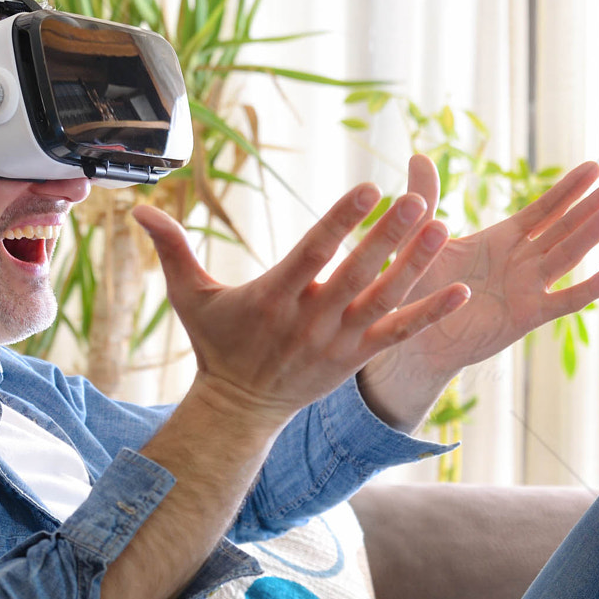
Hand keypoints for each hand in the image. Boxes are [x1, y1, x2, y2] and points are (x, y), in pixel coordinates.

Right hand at [133, 185, 469, 426]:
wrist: (240, 409)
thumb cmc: (216, 346)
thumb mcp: (189, 297)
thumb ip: (172, 249)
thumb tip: (137, 209)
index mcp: (274, 297)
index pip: (314, 251)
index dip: (343, 220)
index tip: (370, 188)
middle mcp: (310, 320)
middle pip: (357, 273)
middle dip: (389, 237)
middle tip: (419, 199)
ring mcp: (337, 342)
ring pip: (384, 299)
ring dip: (416, 265)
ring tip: (444, 227)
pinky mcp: (355, 360)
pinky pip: (400, 335)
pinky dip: (431, 314)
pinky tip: (461, 290)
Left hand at [356, 157, 598, 425]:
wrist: (414, 338)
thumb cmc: (416, 289)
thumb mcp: (422, 238)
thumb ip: (425, 198)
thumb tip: (418, 156)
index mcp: (502, 239)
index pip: (542, 209)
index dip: (567, 189)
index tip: (592, 167)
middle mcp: (521, 261)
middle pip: (563, 228)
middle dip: (591, 206)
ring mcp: (528, 288)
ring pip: (568, 256)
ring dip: (592, 234)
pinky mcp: (528, 316)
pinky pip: (564, 301)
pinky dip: (589, 288)